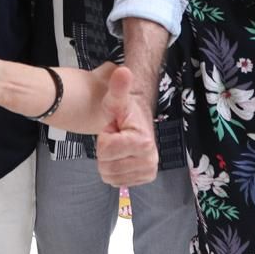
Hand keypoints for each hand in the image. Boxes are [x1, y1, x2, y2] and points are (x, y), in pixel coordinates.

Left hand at [95, 67, 157, 186]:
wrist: (137, 119)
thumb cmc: (123, 110)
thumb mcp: (116, 98)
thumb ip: (118, 86)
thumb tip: (123, 71)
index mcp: (143, 142)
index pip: (105, 150)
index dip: (103, 137)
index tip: (113, 128)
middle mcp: (150, 160)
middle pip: (107, 166)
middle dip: (105, 151)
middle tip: (115, 137)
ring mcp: (148, 171)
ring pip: (110, 176)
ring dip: (108, 161)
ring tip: (117, 146)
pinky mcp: (144, 178)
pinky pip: (116, 182)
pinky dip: (114, 170)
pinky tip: (120, 156)